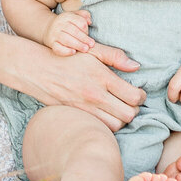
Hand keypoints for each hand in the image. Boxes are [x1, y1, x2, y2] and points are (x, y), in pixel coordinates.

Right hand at [24, 47, 144, 131]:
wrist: (38, 70)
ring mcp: (85, 108)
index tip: (138, 93)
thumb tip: (136, 66)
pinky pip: (100, 129)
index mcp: (101, 77)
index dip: (141, 97)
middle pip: (128, 115)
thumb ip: (115, 57)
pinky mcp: (77, 116)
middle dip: (134, 110)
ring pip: (116, 126)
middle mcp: (95, 95)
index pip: (134, 97)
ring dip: (121, 120)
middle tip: (130, 103)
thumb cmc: (67, 58)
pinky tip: (105, 114)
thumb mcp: (92, 51)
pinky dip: (107, 125)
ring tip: (118, 110)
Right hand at [43, 10, 95, 55]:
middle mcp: (59, 24)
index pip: (79, 22)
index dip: (86, 29)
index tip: (89, 35)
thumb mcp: (74, 15)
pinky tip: (73, 52)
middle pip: (73, 31)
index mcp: (67, 16)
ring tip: (85, 49)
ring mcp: (54, 34)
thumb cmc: (66, 24)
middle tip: (91, 45)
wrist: (48, 29)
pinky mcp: (51, 43)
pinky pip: (57, 48)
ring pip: (66, 39)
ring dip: (77, 45)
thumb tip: (89, 21)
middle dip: (84, 38)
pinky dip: (66, 51)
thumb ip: (83, 15)